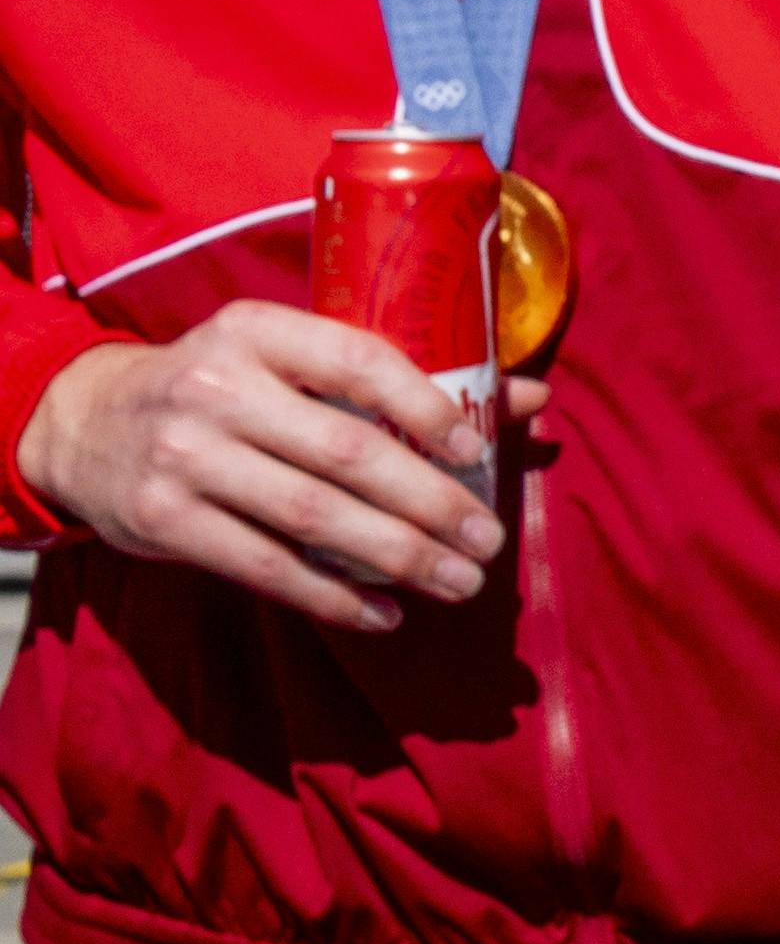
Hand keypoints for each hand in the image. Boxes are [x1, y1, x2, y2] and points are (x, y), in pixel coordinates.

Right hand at [16, 305, 539, 629]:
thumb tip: (531, 397)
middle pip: (347, 452)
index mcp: (257, 330)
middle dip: (431, 504)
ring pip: (312, 516)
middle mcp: (216, 387)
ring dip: (397, 557)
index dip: (427, 408)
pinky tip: (385, 613)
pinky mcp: (160, 517)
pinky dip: (332, 596)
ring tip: (459, 583)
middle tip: (488, 542)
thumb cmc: (221, 387)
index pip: (359, 361)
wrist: (85, 422)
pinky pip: (264, 567)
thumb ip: (398, 377)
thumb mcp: (287, 360)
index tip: (478, 455)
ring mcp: (183, 455)